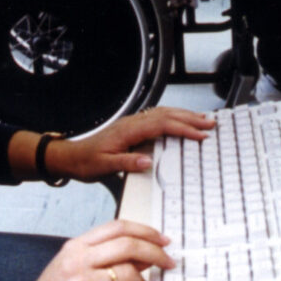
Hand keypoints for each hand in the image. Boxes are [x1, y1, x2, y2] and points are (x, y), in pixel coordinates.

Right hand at [15, 219, 174, 280]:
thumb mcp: (69, 265)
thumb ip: (100, 255)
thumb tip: (141, 253)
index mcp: (75, 246)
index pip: (117, 227)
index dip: (146, 231)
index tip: (162, 239)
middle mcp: (77, 262)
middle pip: (128, 246)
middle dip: (155, 253)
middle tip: (168, 262)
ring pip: (130, 274)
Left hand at [52, 106, 214, 180]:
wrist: (70, 157)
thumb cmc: (85, 162)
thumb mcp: (103, 167)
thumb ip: (125, 163)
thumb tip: (147, 161)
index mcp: (128, 130)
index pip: (161, 125)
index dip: (182, 129)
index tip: (199, 134)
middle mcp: (131, 123)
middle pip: (166, 115)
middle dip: (190, 118)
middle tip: (210, 123)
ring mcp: (132, 123)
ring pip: (163, 113)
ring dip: (183, 115)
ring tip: (202, 120)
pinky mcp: (132, 127)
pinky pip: (157, 118)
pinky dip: (173, 118)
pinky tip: (180, 121)